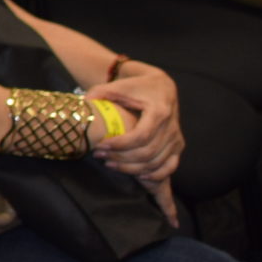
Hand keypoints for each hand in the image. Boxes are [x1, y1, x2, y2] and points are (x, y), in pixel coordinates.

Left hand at [87, 60, 182, 181]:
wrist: (161, 87)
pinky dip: (154, 175)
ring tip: (109, 163)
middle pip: (146, 153)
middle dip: (120, 158)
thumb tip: (82, 106)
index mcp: (159, 111)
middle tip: (99, 155)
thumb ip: (99, 94)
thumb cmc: (136, 87)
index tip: (100, 146)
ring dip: (130, 168)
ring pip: (155, 163)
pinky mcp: (178, 146)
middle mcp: (171, 126)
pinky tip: (135, 174)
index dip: (119, 145)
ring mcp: (176, 138)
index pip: (141, 136)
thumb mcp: (117, 86)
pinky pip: (169, 167)